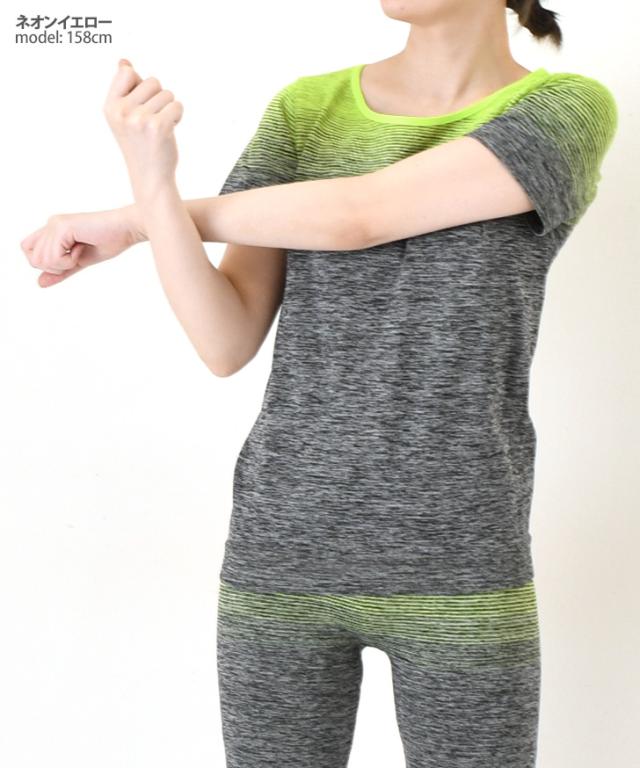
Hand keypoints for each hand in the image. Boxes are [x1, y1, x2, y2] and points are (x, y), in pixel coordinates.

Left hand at [21, 206, 145, 287]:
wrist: (126, 229)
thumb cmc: (109, 242)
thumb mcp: (79, 262)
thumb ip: (60, 271)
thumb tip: (39, 283)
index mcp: (53, 229)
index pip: (28, 249)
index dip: (43, 262)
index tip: (67, 260)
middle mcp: (51, 224)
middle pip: (33, 259)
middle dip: (55, 267)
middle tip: (75, 258)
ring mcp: (55, 224)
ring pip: (41, 259)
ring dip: (63, 264)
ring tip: (79, 253)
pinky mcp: (62, 227)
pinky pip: (54, 257)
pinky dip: (69, 260)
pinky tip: (82, 249)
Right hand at [103, 58, 183, 200]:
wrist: (151, 178)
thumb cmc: (141, 146)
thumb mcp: (125, 117)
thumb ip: (125, 89)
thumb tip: (124, 61)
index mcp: (111, 107)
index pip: (128, 72)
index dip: (141, 85)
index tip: (141, 106)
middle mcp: (122, 112)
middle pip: (152, 81)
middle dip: (159, 98)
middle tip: (153, 122)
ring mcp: (139, 119)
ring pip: (167, 93)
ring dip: (169, 109)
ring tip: (160, 128)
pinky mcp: (158, 127)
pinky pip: (177, 106)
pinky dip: (178, 116)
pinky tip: (170, 131)